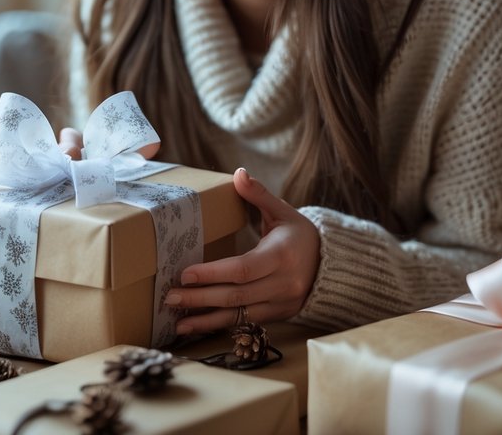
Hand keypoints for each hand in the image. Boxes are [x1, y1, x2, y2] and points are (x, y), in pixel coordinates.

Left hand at [162, 168, 319, 333]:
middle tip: (170, 297)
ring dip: (206, 320)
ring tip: (177, 323)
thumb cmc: (301, 235)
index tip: (185, 274)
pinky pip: (245, 324)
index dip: (213, 273)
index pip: (242, 269)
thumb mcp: (283, 211)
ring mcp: (281, 303)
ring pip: (239, 315)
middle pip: (236, 295)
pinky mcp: (278, 316)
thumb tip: (239, 173)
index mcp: (281, 256)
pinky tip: (197, 327)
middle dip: (201, 298)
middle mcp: (282, 284)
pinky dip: (220, 326)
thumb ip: (258, 194)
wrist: (331, 264)